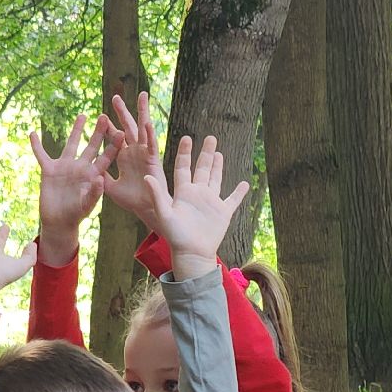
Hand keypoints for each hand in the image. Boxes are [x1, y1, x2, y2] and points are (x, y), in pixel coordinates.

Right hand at [30, 114, 112, 265]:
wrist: (58, 221)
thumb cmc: (75, 216)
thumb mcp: (87, 205)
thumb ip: (94, 193)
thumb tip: (101, 180)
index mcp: (93, 175)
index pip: (106, 158)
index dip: (113, 146)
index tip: (122, 132)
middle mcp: (81, 168)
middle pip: (92, 146)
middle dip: (98, 132)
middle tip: (105, 116)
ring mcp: (65, 167)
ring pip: (71, 144)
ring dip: (76, 130)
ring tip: (82, 116)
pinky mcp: (49, 170)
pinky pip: (41, 155)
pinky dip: (36, 145)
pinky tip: (32, 133)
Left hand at [103, 91, 165, 228]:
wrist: (146, 210)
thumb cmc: (131, 201)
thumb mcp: (109, 186)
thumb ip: (99, 175)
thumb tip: (87, 167)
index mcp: (123, 157)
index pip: (114, 137)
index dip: (108, 126)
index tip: (101, 115)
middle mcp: (134, 152)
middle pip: (128, 127)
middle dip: (122, 112)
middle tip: (116, 96)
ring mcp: (143, 154)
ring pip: (142, 128)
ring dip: (142, 112)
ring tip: (142, 95)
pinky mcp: (152, 161)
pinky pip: (151, 145)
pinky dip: (150, 134)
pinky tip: (148, 122)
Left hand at [147, 135, 248, 278]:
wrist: (192, 254)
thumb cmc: (175, 236)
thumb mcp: (164, 214)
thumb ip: (157, 195)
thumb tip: (147, 176)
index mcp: (183, 192)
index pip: (183, 167)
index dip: (185, 153)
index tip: (187, 138)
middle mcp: (197, 194)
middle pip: (202, 169)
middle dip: (206, 153)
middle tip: (210, 138)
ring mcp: (211, 203)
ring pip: (215, 179)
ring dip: (218, 166)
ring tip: (219, 153)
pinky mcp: (223, 213)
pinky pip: (233, 200)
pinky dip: (239, 192)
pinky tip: (245, 184)